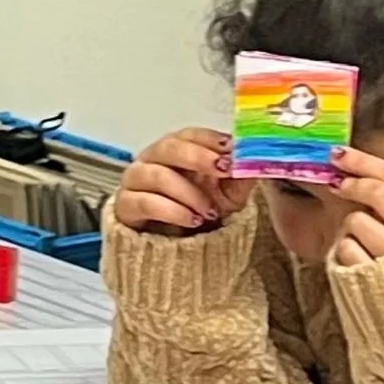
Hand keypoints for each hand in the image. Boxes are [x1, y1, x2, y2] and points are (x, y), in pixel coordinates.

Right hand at [113, 127, 242, 236]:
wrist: (178, 249)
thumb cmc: (200, 214)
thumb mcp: (229, 195)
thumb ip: (241, 176)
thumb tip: (257, 159)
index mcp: (177, 152)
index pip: (189, 135)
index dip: (209, 140)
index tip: (230, 149)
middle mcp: (152, 160)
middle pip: (168, 147)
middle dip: (197, 157)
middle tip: (222, 170)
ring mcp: (135, 182)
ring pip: (155, 174)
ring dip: (187, 192)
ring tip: (208, 212)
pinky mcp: (125, 206)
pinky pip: (143, 201)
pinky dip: (171, 210)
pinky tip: (191, 220)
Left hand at [326, 148, 383, 268]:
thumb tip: (358, 169)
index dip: (367, 163)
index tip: (340, 155)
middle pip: (380, 194)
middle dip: (355, 185)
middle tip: (338, 184)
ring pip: (358, 221)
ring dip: (351, 227)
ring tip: (363, 240)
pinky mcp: (375, 279)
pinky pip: (347, 249)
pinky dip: (345, 250)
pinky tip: (358, 259)